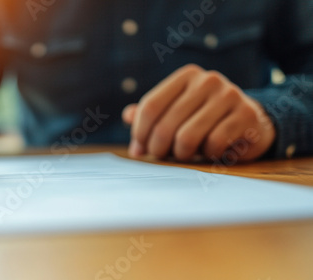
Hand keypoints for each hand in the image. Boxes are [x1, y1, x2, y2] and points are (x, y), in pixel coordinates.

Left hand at [122, 64, 275, 161]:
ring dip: (181, 154)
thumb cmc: (205, 120)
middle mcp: (207, 80)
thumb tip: (128, 116)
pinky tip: (212, 151)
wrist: (252, 123)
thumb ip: (151, 113)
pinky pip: (213, 144)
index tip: (140, 149)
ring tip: (185, 154)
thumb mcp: (177, 113)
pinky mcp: (246, 114)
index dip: (140, 132)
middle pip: (165, 124)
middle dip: (158, 148)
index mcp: (186, 76)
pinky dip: (208, 154)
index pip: (150, 106)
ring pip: (187, 137)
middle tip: (162, 156)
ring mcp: (229, 94)